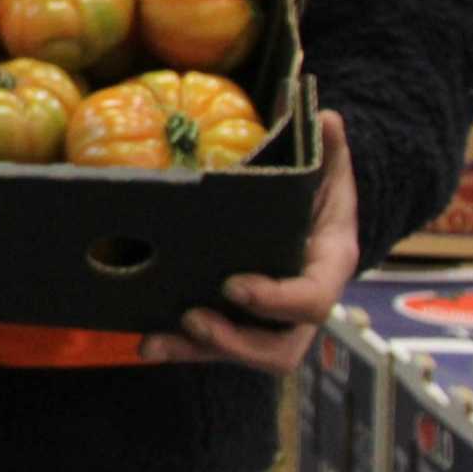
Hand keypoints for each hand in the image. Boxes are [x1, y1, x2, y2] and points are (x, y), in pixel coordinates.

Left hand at [139, 109, 358, 373]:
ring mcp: (267, 322)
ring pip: (240, 353)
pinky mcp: (237, 323)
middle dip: (235, 341)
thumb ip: (328, 149)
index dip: (278, 300)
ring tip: (153, 341)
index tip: (235, 286)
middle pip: (278, 348)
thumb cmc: (317, 195)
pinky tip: (144, 340)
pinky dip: (179, 346)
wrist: (309, 219)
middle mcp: (299, 308)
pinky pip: (212, 346)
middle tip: (192, 317)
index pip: (313, 300)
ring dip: (196, 351)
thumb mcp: (327, 171)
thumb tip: (326, 118)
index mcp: (326, 269)